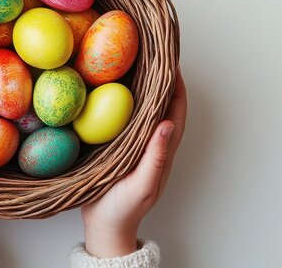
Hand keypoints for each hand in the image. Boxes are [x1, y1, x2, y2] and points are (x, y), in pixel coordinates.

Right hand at [81, 70, 186, 257]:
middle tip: (150, 55)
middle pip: (162, 106)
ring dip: (143, 89)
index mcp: (162, 151)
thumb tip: (168, 124)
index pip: (176, 112)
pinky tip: (109, 92)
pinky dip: (123, 103)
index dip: (177, 87)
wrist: (104, 227)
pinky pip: (125, 120)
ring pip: (145, 111)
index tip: (171, 62)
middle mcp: (151, 145)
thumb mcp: (141, 185)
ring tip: (132, 66)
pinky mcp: (119, 149)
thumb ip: (156, 157)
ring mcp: (136, 147)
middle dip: (160, 81)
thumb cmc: (123, 209)